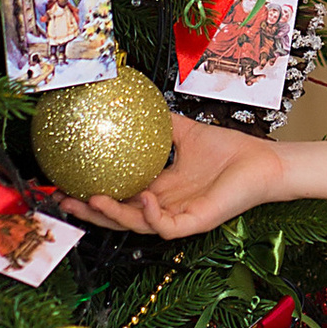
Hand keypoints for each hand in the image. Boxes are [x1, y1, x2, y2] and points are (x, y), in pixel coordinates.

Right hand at [64, 114, 286, 240]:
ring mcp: (178, 217)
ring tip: (92, 200)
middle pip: (118, 217)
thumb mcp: (185, 131)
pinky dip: (151, 215)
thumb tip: (134, 100)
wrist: (262, 162)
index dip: (92, 193)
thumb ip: (161, 122)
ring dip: (112, 215)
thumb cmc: (229, 151)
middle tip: (64, 202)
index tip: (66, 183)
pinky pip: (166, 227)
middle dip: (89, 213)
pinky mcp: (195, 224)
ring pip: (136, 225)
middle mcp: (164, 207)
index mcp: (159, 189)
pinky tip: (142, 198)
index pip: (119, 196)